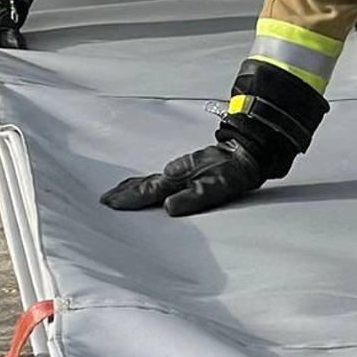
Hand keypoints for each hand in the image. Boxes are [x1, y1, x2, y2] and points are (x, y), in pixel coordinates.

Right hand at [100, 138, 262, 216]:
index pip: (150, 190)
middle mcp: (178, 172)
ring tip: (119, 193)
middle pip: (147, 184)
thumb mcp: (220, 186)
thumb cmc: (236, 171)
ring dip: (134, 187)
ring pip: (153, 179)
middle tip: (106, 200)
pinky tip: (149, 184)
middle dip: (126, 192)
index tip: (111, 203)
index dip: (131, 198)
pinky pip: (164, 176)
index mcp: (181, 177)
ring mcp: (183, 168)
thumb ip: (195, 196)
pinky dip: (150, 182)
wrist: (250, 149)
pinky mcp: (190, 167)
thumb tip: (170, 207)